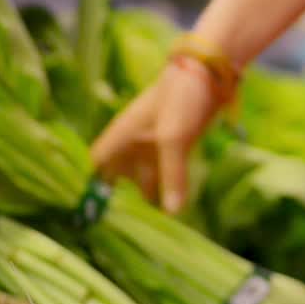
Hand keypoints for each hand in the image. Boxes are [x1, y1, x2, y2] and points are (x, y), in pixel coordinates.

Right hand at [91, 58, 221, 213]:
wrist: (212, 71)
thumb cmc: (183, 98)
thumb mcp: (174, 137)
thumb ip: (172, 175)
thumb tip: (172, 213)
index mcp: (122, 135)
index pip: (95, 164)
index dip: (92, 187)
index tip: (94, 215)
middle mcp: (134, 141)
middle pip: (119, 176)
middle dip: (122, 200)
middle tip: (125, 232)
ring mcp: (155, 142)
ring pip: (144, 176)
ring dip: (147, 197)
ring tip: (150, 228)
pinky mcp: (176, 143)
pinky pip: (165, 171)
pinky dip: (167, 188)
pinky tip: (174, 208)